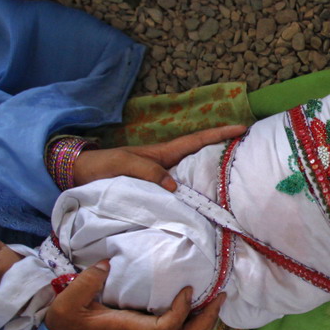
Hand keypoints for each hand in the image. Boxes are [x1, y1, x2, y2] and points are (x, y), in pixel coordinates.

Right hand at [44, 260, 223, 329]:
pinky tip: (198, 301)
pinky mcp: (145, 329)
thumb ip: (88, 281)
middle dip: (206, 321)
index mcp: (129, 329)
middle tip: (220, 296)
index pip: (166, 328)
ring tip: (216, 300)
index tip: (187, 289)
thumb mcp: (68, 300)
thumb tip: (109, 264)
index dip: (182, 311)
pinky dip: (193, 319)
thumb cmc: (67, 320)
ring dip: (204, 322)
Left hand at [73, 125, 246, 190]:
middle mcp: (167, 164)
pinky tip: (206, 201)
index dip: (219, 134)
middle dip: (224, 152)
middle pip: (201, 156)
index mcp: (162, 153)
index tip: (241, 127)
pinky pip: (183, 191)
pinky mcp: (157, 192)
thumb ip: (148, 172)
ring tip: (236, 179)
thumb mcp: (124, 165)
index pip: (196, 141)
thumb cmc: (102, 166)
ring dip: (213, 174)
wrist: (81, 175)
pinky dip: (197, 193)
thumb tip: (175, 186)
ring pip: (194, 174)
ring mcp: (163, 177)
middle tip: (249, 155)